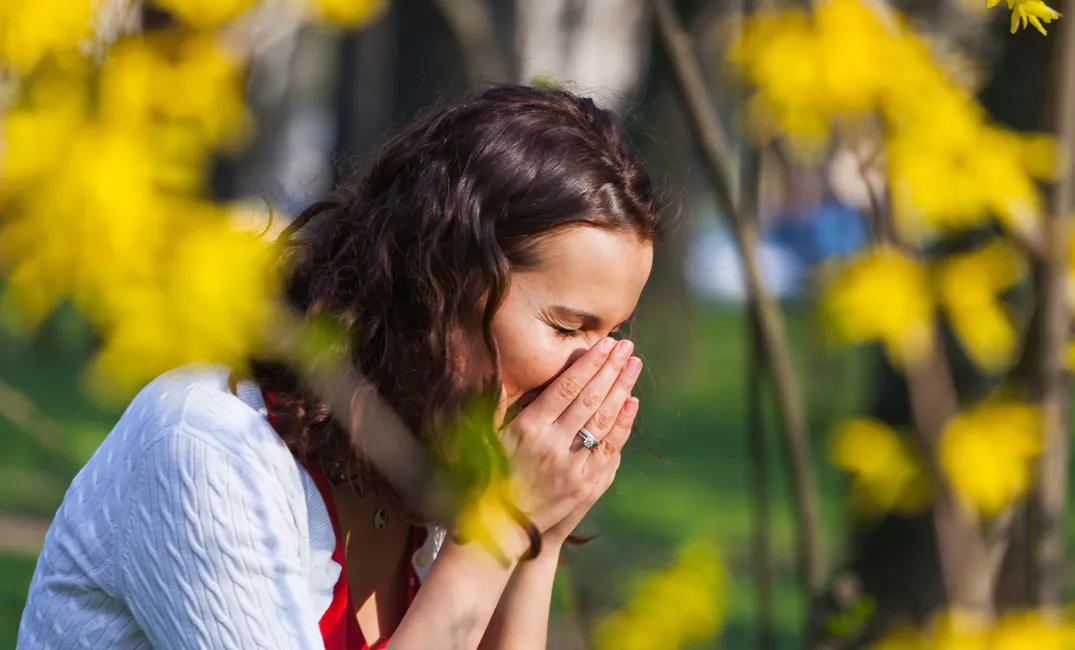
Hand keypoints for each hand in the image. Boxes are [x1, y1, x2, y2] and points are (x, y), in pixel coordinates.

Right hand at [497, 338, 641, 544]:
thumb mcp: (486, 438)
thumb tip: (501, 372)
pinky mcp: (585, 485)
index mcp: (528, 427)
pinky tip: (631, 402)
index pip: (566, 386)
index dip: (589, 363)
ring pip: (603, 420)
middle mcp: (552, 444)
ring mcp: (571, 465)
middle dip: (611, 368)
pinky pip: (609, 448)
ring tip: (633, 365)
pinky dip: (622, 424)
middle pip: (590, 398)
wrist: (503, 529)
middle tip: (627, 346)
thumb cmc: (491, 477)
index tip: (605, 344)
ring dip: (622, 389)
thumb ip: (496, 404)